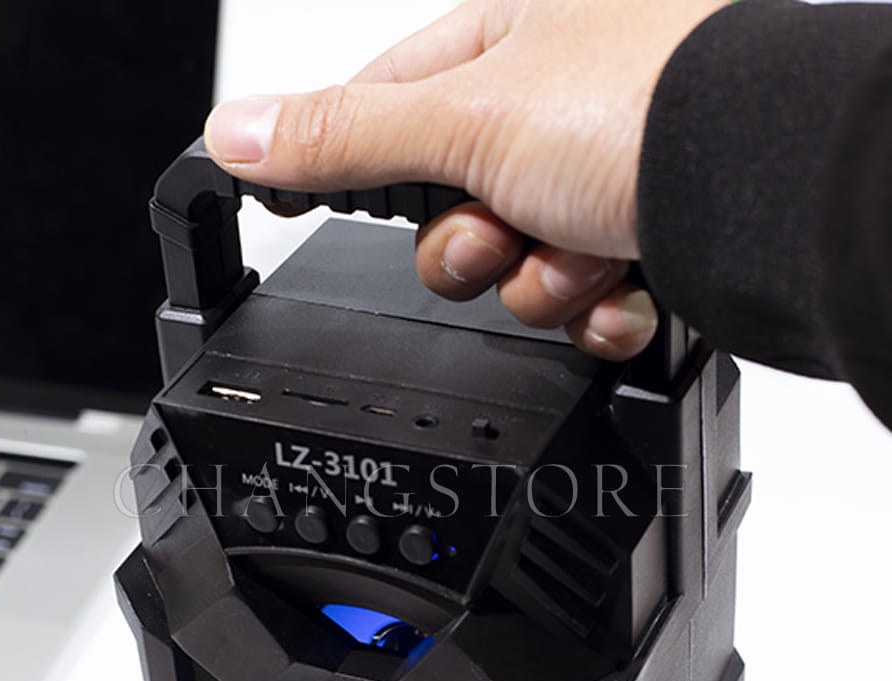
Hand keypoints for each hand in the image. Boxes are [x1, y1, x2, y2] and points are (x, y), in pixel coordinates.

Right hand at [205, 0, 725, 358]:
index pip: (388, 108)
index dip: (346, 160)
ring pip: (520, 271)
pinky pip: (586, 302)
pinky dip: (598, 307)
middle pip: (455, 210)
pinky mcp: (652, 242)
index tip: (295, 195)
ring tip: (587, 248)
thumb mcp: (466, 119)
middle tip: (503, 226)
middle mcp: (559, 110)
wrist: (772, 192)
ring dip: (543, 279)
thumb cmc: (648, 114)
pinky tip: (625, 283)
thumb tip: (232, 133)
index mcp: (511, 49)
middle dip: (474, 244)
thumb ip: (345, 138)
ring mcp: (608, 179)